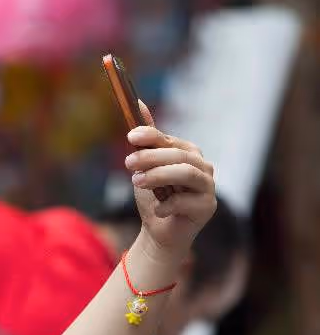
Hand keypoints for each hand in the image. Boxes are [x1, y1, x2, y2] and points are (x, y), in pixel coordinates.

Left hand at [125, 101, 215, 262]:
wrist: (159, 232)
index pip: (171, 140)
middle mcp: (203, 166)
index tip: (130, 137)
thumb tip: (137, 103)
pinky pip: (184, 202)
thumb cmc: (154, 196)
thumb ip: (145, 140)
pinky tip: (157, 209)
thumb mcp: (144, 166)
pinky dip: (166, 205)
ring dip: (158, 176)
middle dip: (151, 157)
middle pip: (179, 155)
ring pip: (186, 173)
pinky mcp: (206, 208)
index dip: (151, 135)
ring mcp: (208, 187)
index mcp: (188, 153)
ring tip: (137, 182)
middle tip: (128, 163)